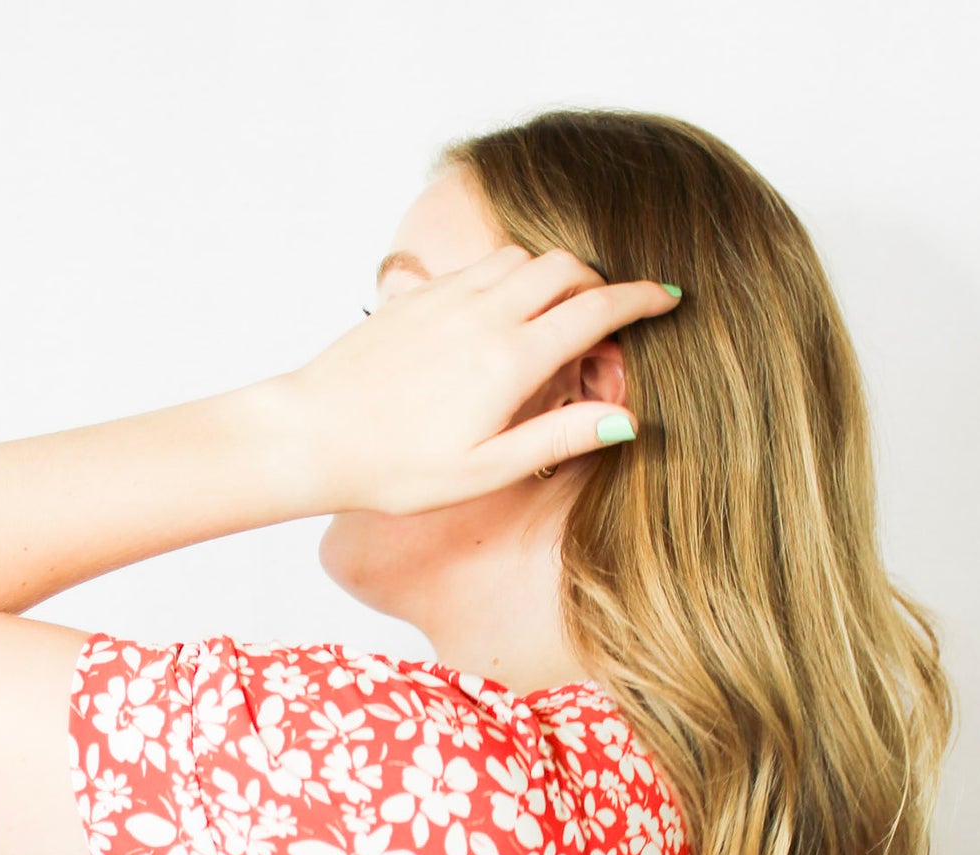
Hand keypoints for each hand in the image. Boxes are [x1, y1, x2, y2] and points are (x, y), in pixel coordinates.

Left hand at [279, 245, 680, 516]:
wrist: (311, 435)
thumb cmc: (394, 468)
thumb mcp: (485, 471)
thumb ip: (557, 439)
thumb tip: (626, 420)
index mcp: (510, 359)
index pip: (597, 310)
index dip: (642, 300)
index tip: (668, 299)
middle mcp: (483, 315)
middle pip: (565, 268)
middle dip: (598, 283)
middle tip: (607, 318)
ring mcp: (446, 298)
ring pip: (521, 258)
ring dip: (551, 276)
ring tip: (552, 317)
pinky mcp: (416, 297)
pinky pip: (479, 267)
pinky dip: (507, 277)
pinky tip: (497, 316)